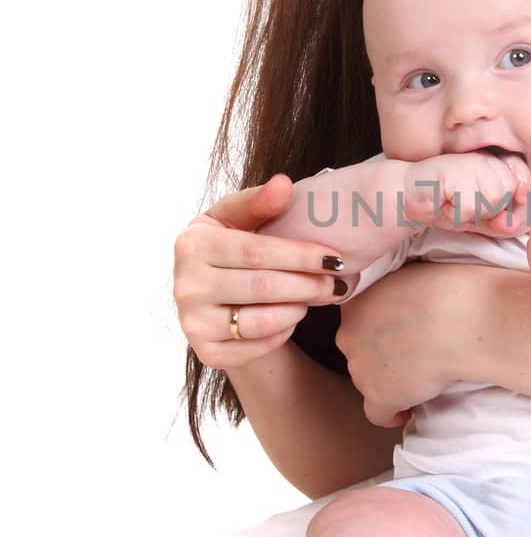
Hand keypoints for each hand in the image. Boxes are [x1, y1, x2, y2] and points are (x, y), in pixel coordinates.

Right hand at [173, 174, 351, 371]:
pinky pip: (259, 346)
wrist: (206, 294)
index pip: (256, 251)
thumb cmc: (228, 246)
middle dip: (309, 285)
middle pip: (263, 288)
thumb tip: (284, 184)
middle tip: (337, 282)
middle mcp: (186, 286)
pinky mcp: (206, 352)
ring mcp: (193, 323)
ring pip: (263, 321)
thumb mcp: (236, 217)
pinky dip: (285, 331)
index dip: (300, 255)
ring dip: (300, 309)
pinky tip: (293, 315)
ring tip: (315, 296)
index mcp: (192, 245)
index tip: (334, 256)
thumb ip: (259, 201)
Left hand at [335, 259, 484, 426]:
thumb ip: (393, 293)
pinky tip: (409, 408)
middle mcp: (348, 335)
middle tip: (414, 352)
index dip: (382, 329)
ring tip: (421, 376)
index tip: (404, 332)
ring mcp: (361, 369)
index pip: (359, 322)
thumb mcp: (408, 275)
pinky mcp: (379, 397)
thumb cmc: (446, 289)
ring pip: (368, 381)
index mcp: (354, 302)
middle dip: (382, 354)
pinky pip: (378, 415)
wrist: (462, 320)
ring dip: (389, 381)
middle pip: (360, 351)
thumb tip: (401, 303)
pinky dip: (394, 414)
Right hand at [399, 151, 530, 235]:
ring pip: (493, 198)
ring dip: (472, 211)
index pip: (522, 176)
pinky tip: (444, 202)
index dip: (516, 195)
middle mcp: (484, 157)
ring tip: (454, 202)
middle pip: (508, 191)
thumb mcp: (478, 217)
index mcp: (495, 162)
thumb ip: (499, 222)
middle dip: (489, 208)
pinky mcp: (453, 170)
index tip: (497, 207)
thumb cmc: (445, 202)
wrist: (409, 194)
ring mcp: (469, 162)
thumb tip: (514, 226)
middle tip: (466, 204)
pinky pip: (471, 205)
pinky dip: (457, 212)